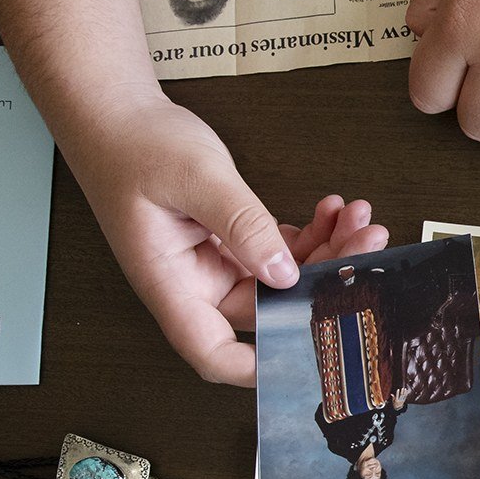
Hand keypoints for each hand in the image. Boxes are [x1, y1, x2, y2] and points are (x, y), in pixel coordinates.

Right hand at [65, 92, 388, 386]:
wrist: (115, 111)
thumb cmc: (135, 144)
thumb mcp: (197, 178)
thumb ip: (243, 225)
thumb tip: (284, 271)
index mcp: (170, 283)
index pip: (213, 352)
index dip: (259, 367)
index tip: (313, 350)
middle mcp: (193, 282)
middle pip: (267, 309)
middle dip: (321, 280)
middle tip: (364, 243)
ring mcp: (213, 264)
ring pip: (281, 279)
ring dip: (325, 252)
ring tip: (358, 219)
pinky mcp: (228, 242)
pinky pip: (277, 252)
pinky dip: (308, 235)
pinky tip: (332, 211)